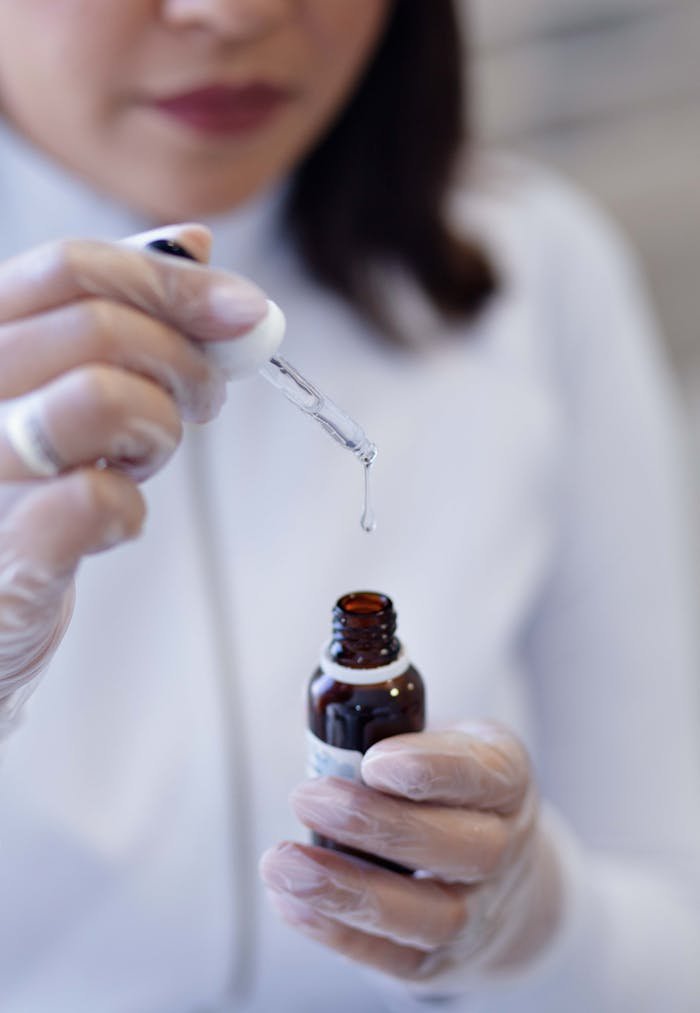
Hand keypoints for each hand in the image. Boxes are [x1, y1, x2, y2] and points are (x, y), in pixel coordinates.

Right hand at [0, 224, 266, 732]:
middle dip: (186, 362)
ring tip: (144, 459)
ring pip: (100, 396)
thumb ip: (110, 310)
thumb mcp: (55, 384)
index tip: (246, 311)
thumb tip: (193, 241)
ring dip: (157, 429)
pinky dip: (130, 510)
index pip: (70, 267)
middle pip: (98, 326)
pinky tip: (113, 524)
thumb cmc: (19, 493)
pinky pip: (97, 499)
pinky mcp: (7, 555)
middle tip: (205, 401)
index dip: (173, 281)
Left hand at [260, 725, 563, 988]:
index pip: (485, 777)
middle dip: (376, 824)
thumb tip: (319, 711)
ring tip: (282, 862)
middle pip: (458, 849)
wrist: (497, 875)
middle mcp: (504, 849)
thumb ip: (389, 727)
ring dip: (347, 889)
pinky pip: (394, 958)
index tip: (374, 761)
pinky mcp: (441, 961)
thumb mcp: (442, 740)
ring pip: (427, 915)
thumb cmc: (449, 788)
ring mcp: (478, 914)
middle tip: (307, 796)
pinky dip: (338, 933)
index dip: (432, 771)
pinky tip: (291, 900)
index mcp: (506, 781)